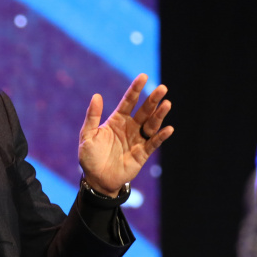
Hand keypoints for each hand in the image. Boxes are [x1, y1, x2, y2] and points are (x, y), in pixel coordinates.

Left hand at [78, 74, 172, 195]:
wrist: (97, 179)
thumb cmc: (90, 157)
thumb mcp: (87, 135)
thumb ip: (93, 116)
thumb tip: (97, 95)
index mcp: (117, 120)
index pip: (128, 101)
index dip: (136, 89)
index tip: (143, 76)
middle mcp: (130, 127)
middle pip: (144, 110)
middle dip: (153, 99)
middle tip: (163, 88)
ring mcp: (137, 140)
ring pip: (151, 124)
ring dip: (159, 115)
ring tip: (167, 104)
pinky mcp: (142, 154)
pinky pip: (153, 143)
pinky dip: (161, 136)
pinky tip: (168, 129)